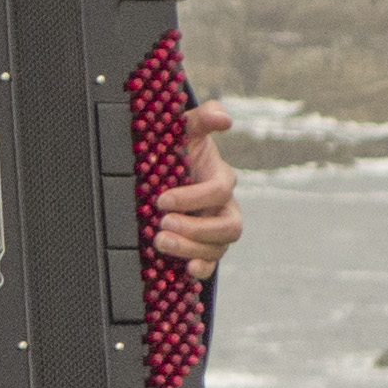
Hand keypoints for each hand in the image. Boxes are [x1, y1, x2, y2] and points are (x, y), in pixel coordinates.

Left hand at [155, 100, 244, 272]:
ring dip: (191, 248)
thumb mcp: (185, 130)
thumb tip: (224, 117)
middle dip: (195, 228)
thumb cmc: (178, 150)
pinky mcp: (206, 248)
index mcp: (221, 178)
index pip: (219, 191)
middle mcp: (225, 207)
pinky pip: (213, 264)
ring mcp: (217, 230)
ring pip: (219, 247)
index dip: (193, 198)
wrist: (167, 172)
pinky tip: (187, 270)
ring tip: (159, 242)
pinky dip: (202, 269)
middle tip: (162, 224)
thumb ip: (203, 118)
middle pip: (228, 226)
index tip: (161, 200)